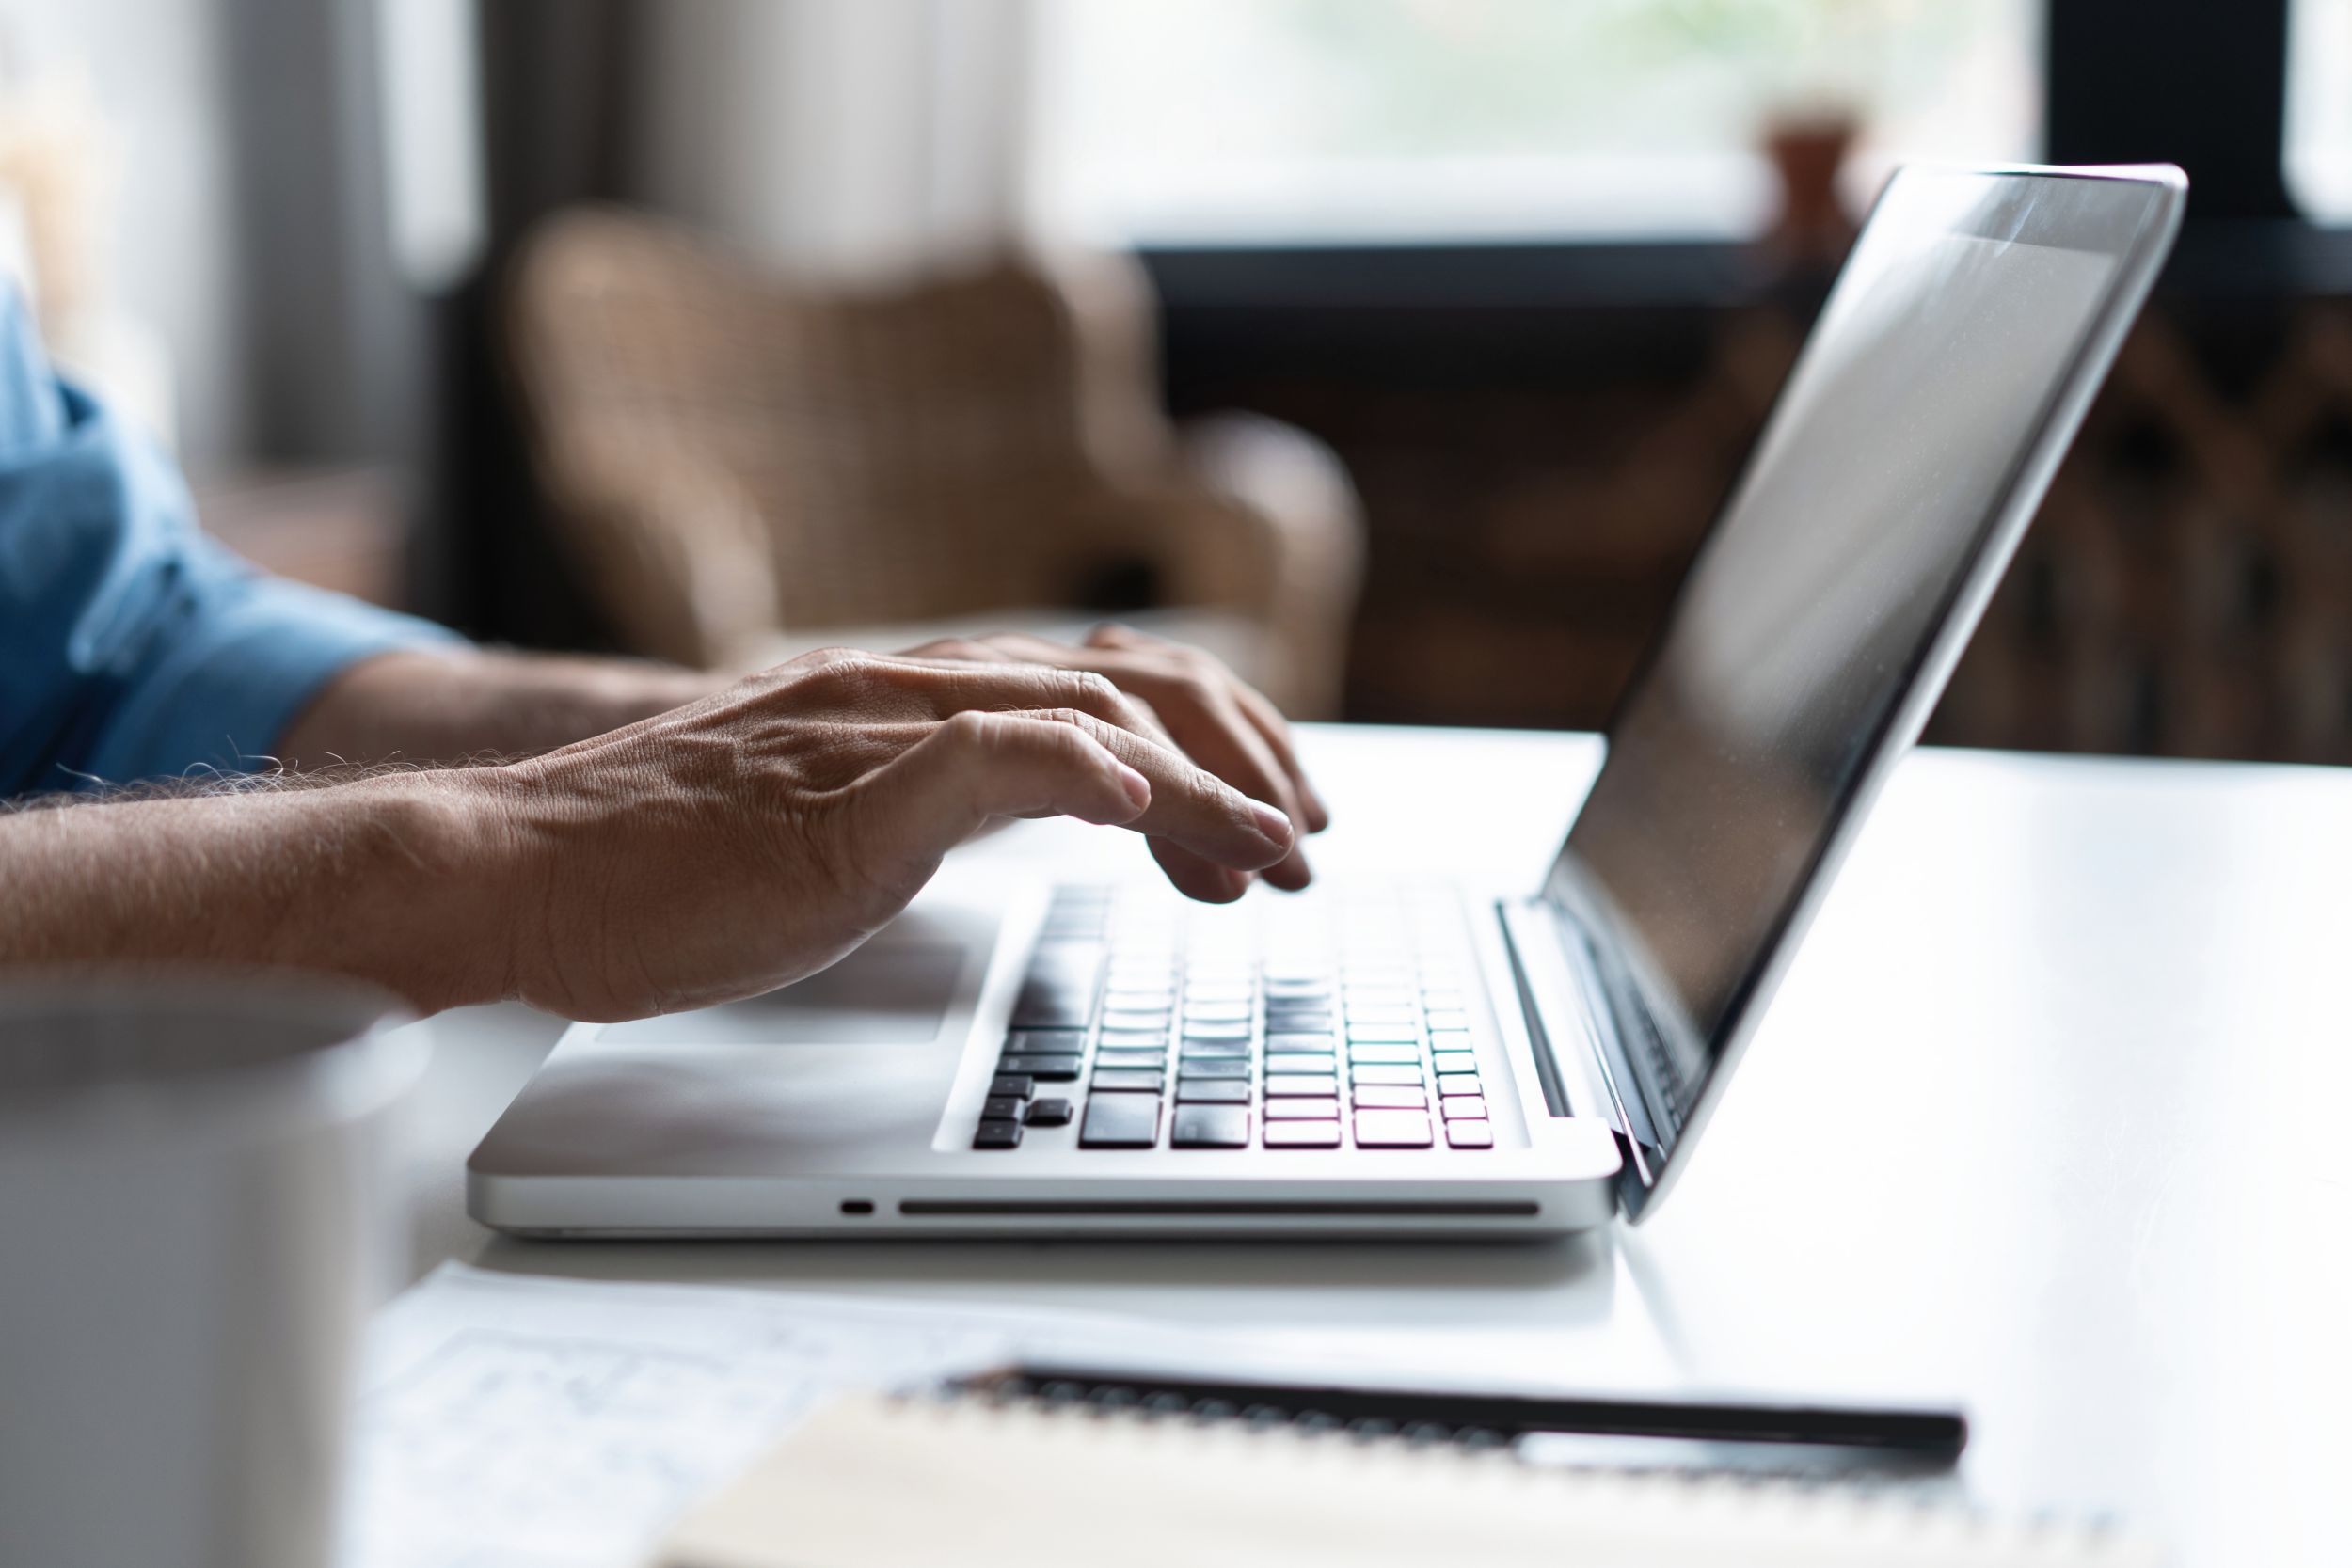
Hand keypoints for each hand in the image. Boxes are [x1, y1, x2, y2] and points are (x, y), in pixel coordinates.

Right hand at [478, 648, 1295, 1020]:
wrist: (517, 871)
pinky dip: (1081, 773)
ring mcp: (874, 732)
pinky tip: (1140, 810)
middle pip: (1132, 685)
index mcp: (916, 696)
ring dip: (1202, 790)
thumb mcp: (841, 817)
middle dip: (1243, 761)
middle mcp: (909, 690)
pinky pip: (985, 759)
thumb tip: (1049, 816)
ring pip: (1086, 720)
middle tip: (1302, 844)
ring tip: (1268, 853)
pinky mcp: (837, 796)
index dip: (1213, 744)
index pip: (1108, 685)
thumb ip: (942, 798)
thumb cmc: (659, 865)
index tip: (1265, 823)